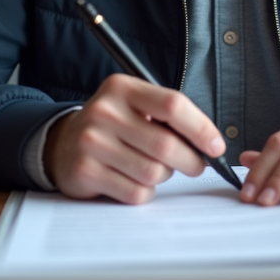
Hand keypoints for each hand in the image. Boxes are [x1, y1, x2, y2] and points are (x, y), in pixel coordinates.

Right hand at [43, 73, 225, 203]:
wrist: (63, 143)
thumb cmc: (114, 126)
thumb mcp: (136, 106)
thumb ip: (169, 117)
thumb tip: (210, 143)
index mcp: (122, 88)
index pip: (172, 105)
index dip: (201, 128)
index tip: (216, 146)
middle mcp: (105, 111)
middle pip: (166, 144)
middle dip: (190, 161)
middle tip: (195, 165)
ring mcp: (92, 142)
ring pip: (153, 172)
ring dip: (164, 176)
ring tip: (153, 167)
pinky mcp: (86, 171)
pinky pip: (135, 192)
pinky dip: (144, 191)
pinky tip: (132, 179)